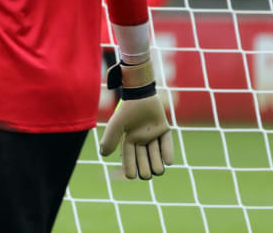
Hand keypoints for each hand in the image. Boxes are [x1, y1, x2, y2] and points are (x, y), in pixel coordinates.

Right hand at [100, 60, 173, 178]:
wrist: (141, 94)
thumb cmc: (127, 109)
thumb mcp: (117, 125)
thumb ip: (110, 138)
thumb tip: (103, 155)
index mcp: (129, 139)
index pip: (129, 157)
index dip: (129, 168)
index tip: (130, 177)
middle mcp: (141, 139)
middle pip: (143, 159)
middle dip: (144, 168)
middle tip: (146, 175)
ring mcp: (152, 134)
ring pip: (155, 154)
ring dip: (157, 164)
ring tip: (158, 171)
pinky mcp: (163, 129)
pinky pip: (166, 144)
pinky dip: (168, 153)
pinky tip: (168, 162)